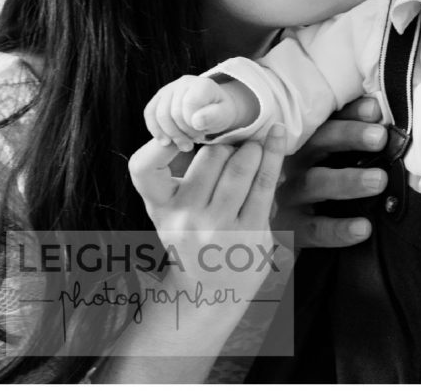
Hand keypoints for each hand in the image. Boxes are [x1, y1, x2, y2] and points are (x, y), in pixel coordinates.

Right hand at [128, 124, 285, 297]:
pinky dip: (273, 153)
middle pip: (210, 156)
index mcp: (160, 208)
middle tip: (235, 141)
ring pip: (240, 166)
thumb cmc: (193, 239)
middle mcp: (185, 219)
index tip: (175, 132)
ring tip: (256, 144)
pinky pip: (265, 182)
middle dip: (226, 142)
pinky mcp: (250, 232)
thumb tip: (215, 127)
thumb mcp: (172, 212)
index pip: (142, 169)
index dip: (155, 146)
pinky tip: (278, 134)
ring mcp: (218, 227)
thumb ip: (180, 177)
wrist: (211, 292)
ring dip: (253, 147)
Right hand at [143, 75, 237, 150]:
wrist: (214, 107)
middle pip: (173, 113)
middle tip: (194, 142)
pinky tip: (165, 142)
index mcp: (202, 84)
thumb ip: (214, 117)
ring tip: (185, 145)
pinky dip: (155, 129)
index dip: (192, 125)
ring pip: (159, 114)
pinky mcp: (159, 96)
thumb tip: (196, 121)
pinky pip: (149, 113)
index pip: (189, 105)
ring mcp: (169, 88)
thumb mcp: (224, 115)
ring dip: (170, 135)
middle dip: (183, 133)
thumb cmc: (220, 112)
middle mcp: (184, 82)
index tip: (202, 135)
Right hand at [272, 96, 388, 247]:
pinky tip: (364, 228)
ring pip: (316, 184)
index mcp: (302, 139)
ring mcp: (287, 194)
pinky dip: (339, 230)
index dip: (350, 113)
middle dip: (350, 136)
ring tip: (378, 180)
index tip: (374, 110)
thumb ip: (346, 128)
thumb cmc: (306, 177)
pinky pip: (315, 229)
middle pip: (319, 143)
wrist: (261, 221)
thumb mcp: (319, 152)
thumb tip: (375, 107)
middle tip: (379, 137)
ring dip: (348, 181)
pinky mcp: (289, 228)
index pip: (327, 119)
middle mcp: (291, 161)